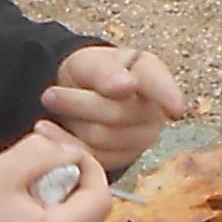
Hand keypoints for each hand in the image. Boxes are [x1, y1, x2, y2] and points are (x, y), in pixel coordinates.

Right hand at [0, 128, 113, 221]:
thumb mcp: (2, 172)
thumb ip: (42, 152)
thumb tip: (68, 152)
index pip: (101, 196)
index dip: (90, 166)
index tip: (65, 149)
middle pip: (92, 213)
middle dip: (75, 181)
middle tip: (44, 163)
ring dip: (64, 201)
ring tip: (30, 186)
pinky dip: (54, 220)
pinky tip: (26, 210)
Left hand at [44, 44, 190, 173]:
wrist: (75, 91)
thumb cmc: (89, 72)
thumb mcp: (90, 62)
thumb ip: (105, 71)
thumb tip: (126, 86)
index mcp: (152, 77)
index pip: (163, 87)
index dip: (169, 97)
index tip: (175, 109)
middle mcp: (154, 112)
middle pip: (118, 115)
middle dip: (78, 103)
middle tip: (49, 94)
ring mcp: (140, 139)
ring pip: (101, 137)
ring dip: (70, 120)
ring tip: (50, 106)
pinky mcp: (120, 160)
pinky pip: (92, 156)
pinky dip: (64, 142)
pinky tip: (47, 129)